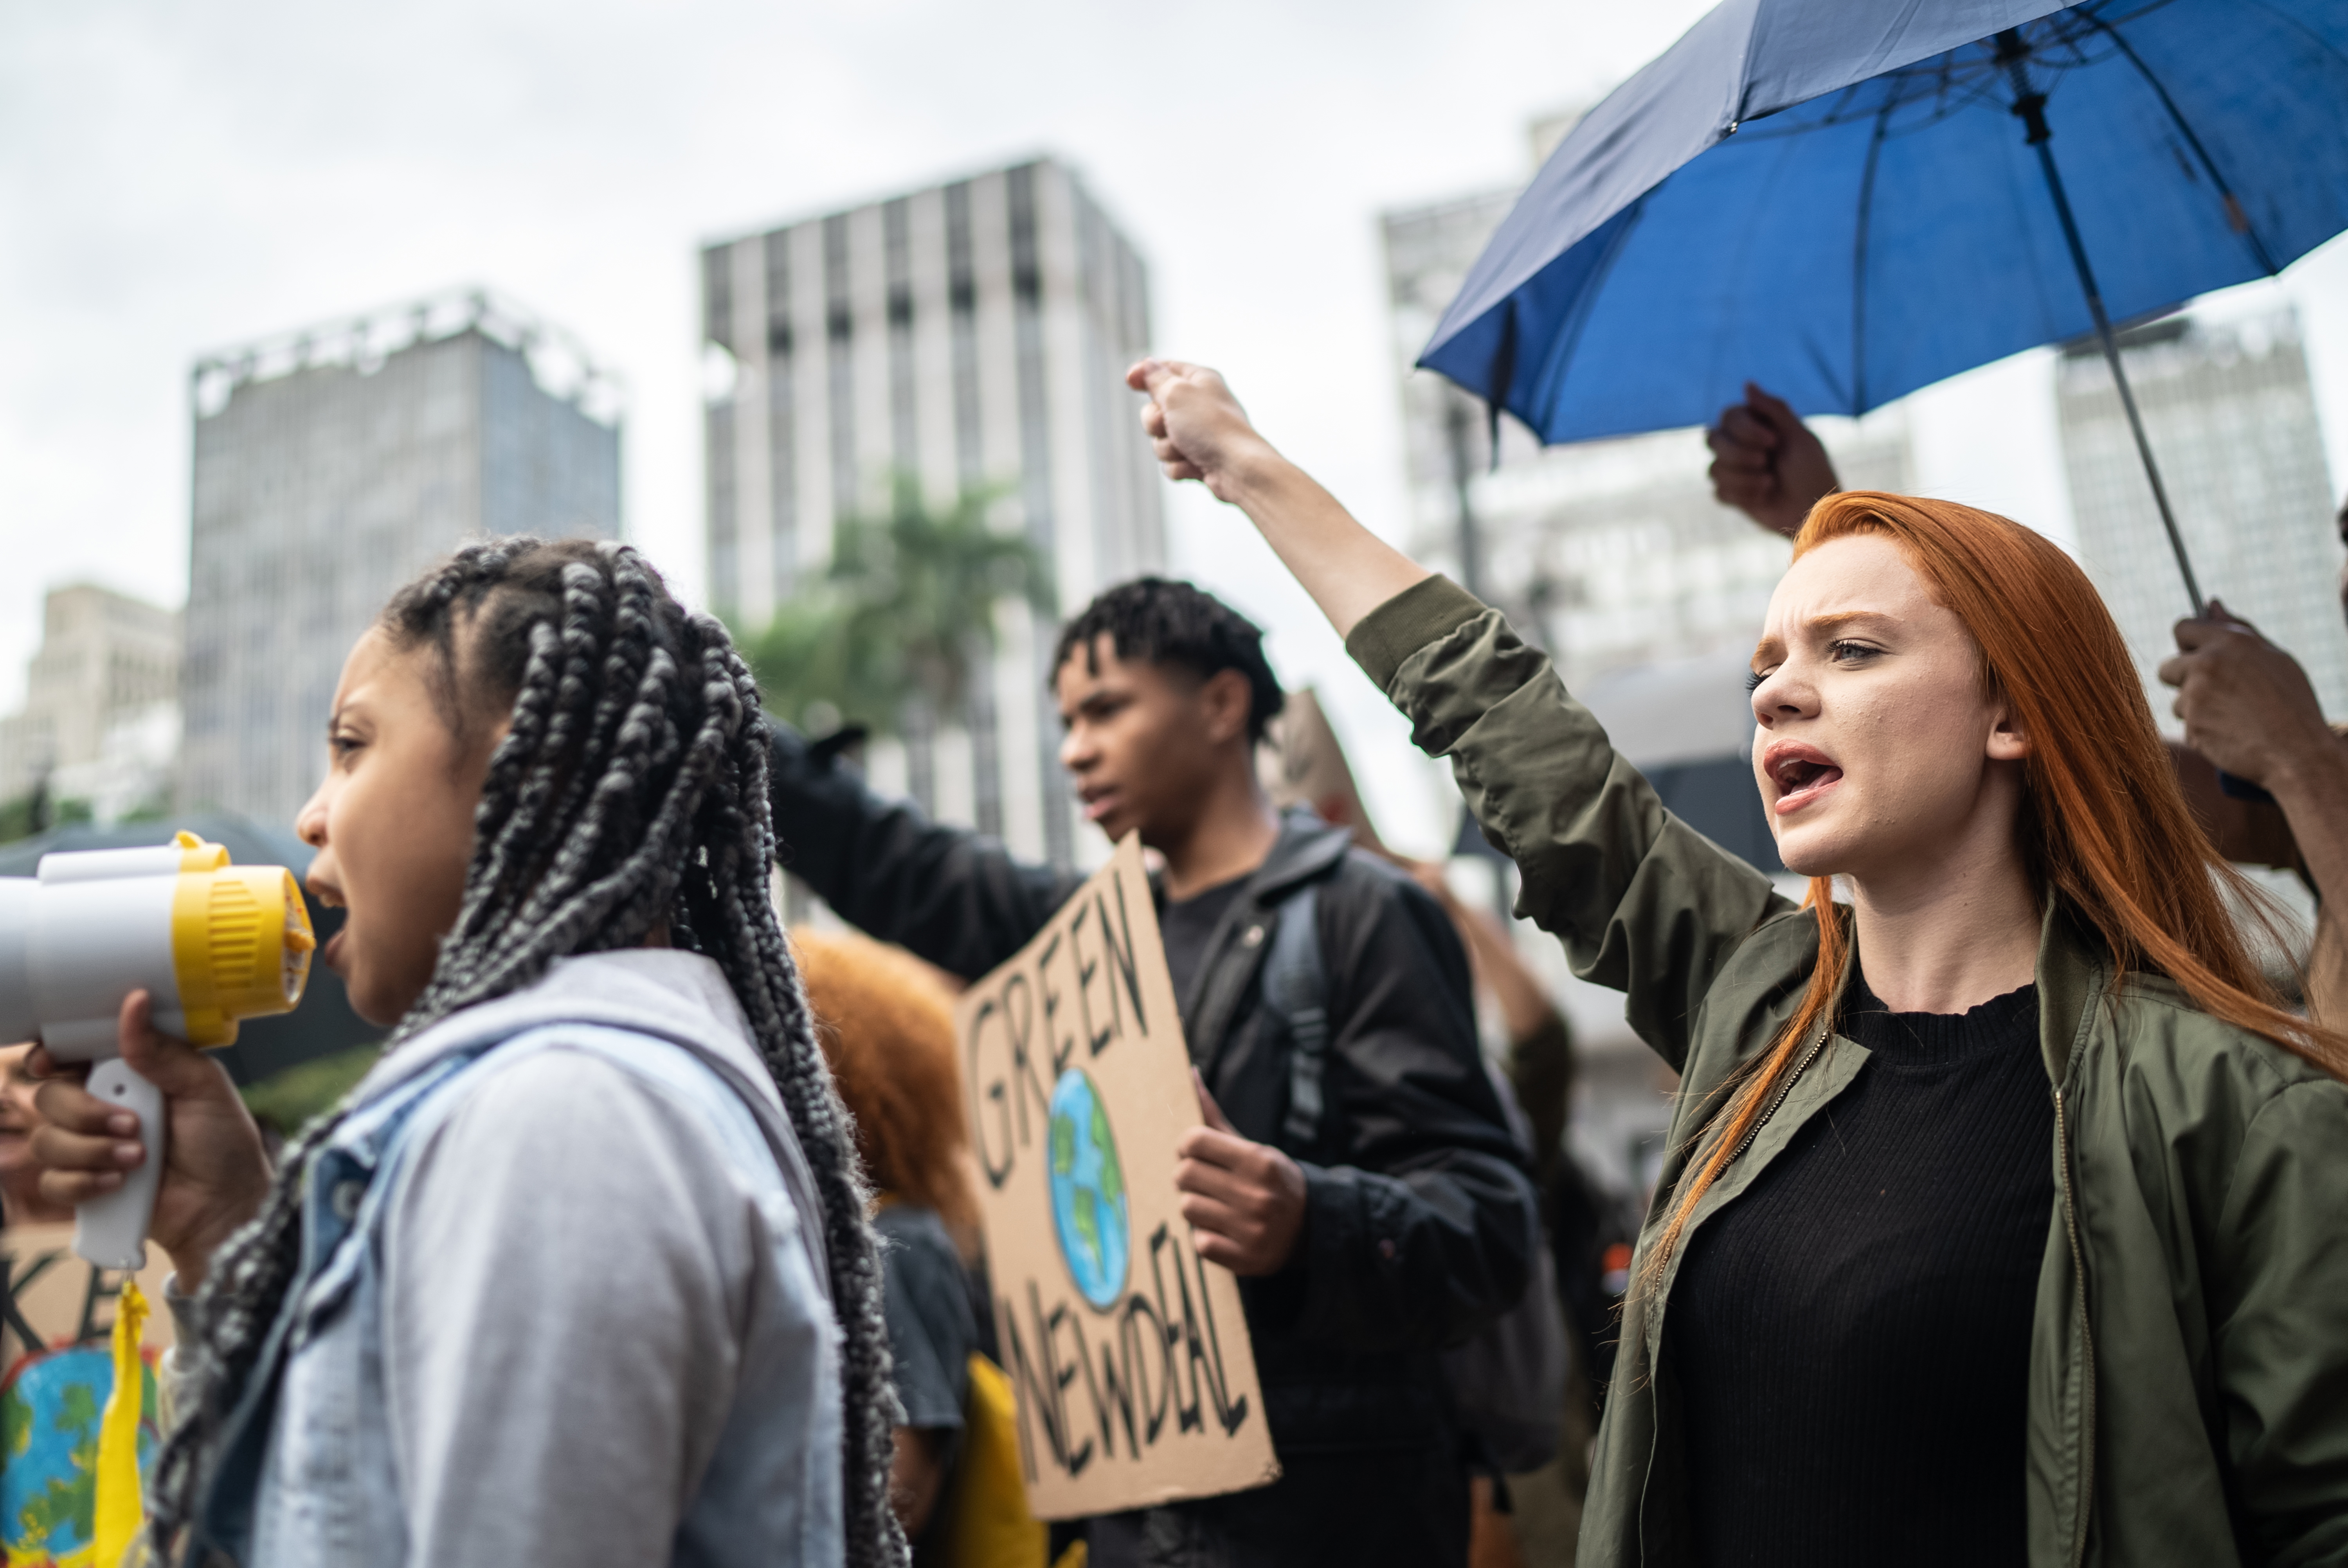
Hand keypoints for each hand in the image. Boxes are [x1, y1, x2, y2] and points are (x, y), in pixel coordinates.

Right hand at [29, 990, 273, 1288]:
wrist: (225, 1204)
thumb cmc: (222, 1142)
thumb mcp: (204, 1087)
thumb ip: (162, 1051)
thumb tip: (135, 1003)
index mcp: (126, 1076)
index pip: (70, 1058)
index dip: (50, 1057)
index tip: (50, 1061)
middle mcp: (100, 1109)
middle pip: (50, 1098)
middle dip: (86, 1113)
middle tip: (131, 1125)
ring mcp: (89, 1148)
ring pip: (47, 1140)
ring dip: (92, 1150)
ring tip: (140, 1158)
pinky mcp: (84, 1187)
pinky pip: (53, 1181)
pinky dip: (84, 1182)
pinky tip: (118, 1183)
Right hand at [1127, 359, 1282, 505]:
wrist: (1237, 469)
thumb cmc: (1210, 427)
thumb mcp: (1176, 393)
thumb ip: (1156, 378)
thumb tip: (1147, 365)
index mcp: (1199, 380)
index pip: (1165, 369)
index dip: (1145, 374)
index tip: (1130, 380)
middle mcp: (1199, 405)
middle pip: (1154, 410)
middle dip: (1155, 423)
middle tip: (1169, 424)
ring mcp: (1198, 434)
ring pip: (1160, 440)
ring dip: (1167, 448)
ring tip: (1187, 449)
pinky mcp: (1198, 459)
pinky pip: (1171, 462)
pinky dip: (1179, 466)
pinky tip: (1195, 466)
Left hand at [1175, 1070, 1305, 1275]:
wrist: (1312, 1228)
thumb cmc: (1272, 1180)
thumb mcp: (1253, 1148)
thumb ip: (1215, 1118)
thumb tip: (1187, 1075)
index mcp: (1259, 1161)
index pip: (1194, 1141)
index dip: (1187, 1145)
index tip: (1195, 1152)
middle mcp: (1256, 1195)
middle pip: (1183, 1175)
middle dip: (1187, 1175)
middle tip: (1203, 1180)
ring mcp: (1251, 1229)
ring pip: (1187, 1208)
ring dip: (1195, 1205)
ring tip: (1215, 1205)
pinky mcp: (1245, 1259)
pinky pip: (1199, 1242)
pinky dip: (1205, 1236)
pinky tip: (1224, 1229)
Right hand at [1707, 382, 1838, 537]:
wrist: (1815, 510)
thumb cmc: (1812, 470)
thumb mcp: (1799, 436)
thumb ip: (1774, 409)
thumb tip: (1747, 384)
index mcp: (1756, 425)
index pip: (1729, 416)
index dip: (1746, 430)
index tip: (1774, 442)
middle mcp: (1740, 444)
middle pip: (1712, 439)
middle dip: (1739, 454)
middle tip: (1766, 463)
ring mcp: (1733, 471)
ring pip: (1713, 469)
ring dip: (1744, 478)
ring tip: (1769, 483)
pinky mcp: (1732, 495)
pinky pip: (1719, 492)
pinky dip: (1742, 495)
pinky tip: (1763, 497)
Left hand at [2158, 601, 2334, 789]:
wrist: (2298, 751)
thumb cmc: (2291, 702)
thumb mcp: (2273, 657)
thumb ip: (2238, 629)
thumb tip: (2211, 603)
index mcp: (2229, 642)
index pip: (2182, 627)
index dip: (2187, 642)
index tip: (2194, 652)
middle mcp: (2206, 665)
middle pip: (2167, 666)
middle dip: (2183, 678)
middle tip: (2214, 691)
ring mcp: (2195, 696)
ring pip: (2177, 699)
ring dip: (2195, 708)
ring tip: (2233, 715)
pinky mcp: (2191, 726)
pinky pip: (2187, 725)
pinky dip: (2203, 730)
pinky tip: (2230, 733)